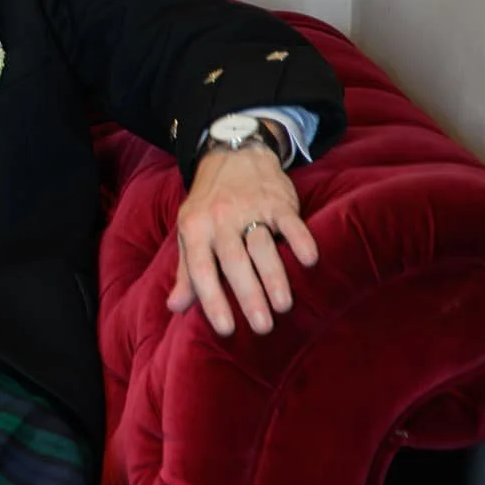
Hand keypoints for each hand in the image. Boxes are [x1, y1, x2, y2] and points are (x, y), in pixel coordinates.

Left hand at [168, 143, 317, 336]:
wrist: (232, 155)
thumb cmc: (209, 203)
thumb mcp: (190, 231)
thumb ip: (186, 271)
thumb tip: (174, 306)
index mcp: (195, 228)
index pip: (200, 269)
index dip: (211, 299)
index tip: (226, 329)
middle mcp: (220, 219)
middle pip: (234, 262)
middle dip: (248, 296)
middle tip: (262, 327)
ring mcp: (249, 208)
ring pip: (262, 245)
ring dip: (274, 276)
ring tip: (283, 305)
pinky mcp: (277, 200)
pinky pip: (290, 222)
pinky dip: (301, 240)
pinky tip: (310, 261)